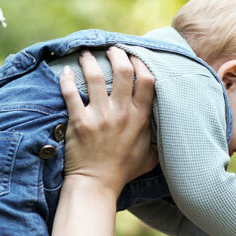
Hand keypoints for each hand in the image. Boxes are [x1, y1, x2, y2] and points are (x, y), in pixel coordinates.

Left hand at [59, 47, 157, 188]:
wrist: (96, 185)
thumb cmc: (123, 172)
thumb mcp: (150, 157)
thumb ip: (159, 141)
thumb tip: (169, 133)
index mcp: (140, 119)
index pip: (147, 80)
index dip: (141, 63)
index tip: (134, 57)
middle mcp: (122, 114)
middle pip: (123, 71)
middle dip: (117, 55)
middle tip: (111, 50)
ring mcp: (100, 116)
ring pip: (96, 76)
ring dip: (90, 61)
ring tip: (87, 55)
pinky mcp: (79, 121)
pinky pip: (71, 93)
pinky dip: (67, 79)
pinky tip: (66, 71)